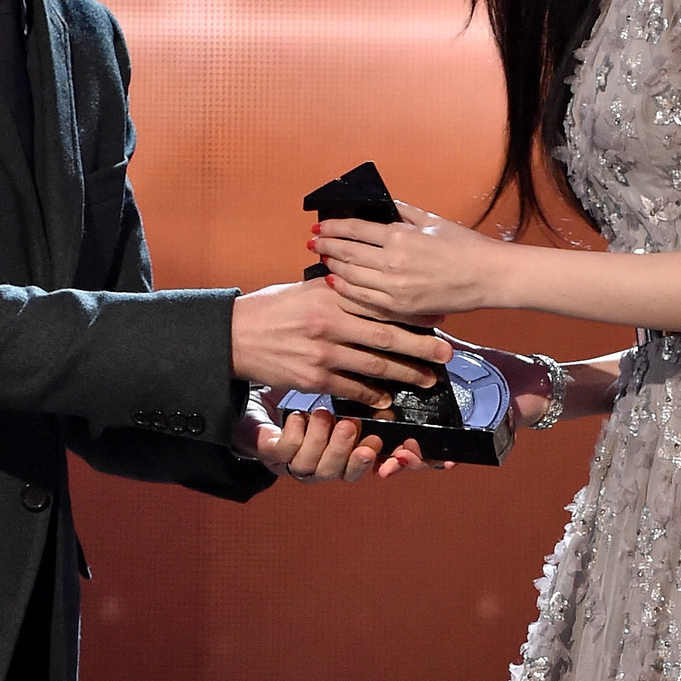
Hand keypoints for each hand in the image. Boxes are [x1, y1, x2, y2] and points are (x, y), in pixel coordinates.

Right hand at [230, 278, 452, 407]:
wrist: (234, 338)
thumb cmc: (271, 309)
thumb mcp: (304, 289)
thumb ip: (338, 287)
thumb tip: (369, 282)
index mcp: (331, 297)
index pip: (381, 303)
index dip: (413, 313)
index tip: (438, 318)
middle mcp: (330, 324)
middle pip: (386, 337)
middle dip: (421, 348)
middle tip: (446, 354)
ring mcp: (322, 354)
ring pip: (375, 367)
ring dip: (405, 375)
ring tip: (427, 379)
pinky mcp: (313, 379)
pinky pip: (352, 389)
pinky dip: (373, 396)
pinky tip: (388, 398)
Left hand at [233, 397, 386, 482]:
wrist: (255, 410)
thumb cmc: (302, 411)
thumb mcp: (335, 407)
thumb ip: (359, 410)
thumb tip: (388, 402)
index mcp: (338, 458)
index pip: (367, 469)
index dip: (385, 466)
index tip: (398, 451)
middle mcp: (317, 467)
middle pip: (338, 473)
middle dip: (345, 451)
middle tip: (349, 426)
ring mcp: (292, 465)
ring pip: (309, 466)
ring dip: (319, 440)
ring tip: (322, 414)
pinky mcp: (270, 456)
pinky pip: (285, 453)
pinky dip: (295, 433)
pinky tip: (298, 417)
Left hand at [312, 201, 513, 316]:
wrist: (487, 277)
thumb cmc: (465, 246)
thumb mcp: (432, 221)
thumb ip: (403, 212)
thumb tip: (381, 206)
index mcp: (399, 236)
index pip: (355, 230)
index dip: (333, 227)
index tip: (320, 226)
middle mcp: (392, 262)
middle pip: (347, 253)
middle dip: (326, 246)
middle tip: (313, 242)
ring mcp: (394, 287)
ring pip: (351, 276)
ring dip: (333, 267)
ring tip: (323, 260)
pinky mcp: (400, 307)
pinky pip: (364, 299)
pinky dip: (346, 290)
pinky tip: (337, 283)